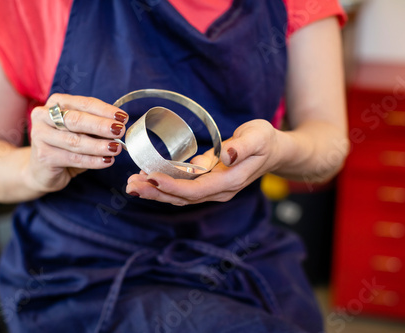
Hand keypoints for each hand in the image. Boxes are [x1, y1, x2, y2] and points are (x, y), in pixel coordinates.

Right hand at [26, 93, 128, 192]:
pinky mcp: (43, 156)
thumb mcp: (80, 131)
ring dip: (99, 145)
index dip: (105, 110)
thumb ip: (95, 126)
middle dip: (101, 126)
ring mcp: (40, 135)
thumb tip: (120, 126)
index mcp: (56, 103)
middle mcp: (44, 115)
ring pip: (75, 141)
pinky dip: (93, 160)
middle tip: (120, 131)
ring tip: (116, 148)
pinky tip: (107, 160)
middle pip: (77, 120)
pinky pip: (73, 158)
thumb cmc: (65, 145)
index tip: (123, 117)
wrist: (42, 170)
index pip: (84, 103)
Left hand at [125, 119, 281, 205]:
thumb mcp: (259, 136)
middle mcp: (219, 191)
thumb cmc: (265, 141)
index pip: (197, 189)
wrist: (274, 152)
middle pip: (183, 197)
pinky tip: (147, 180)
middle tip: (131, 185)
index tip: (152, 176)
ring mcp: (212, 190)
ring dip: (155, 192)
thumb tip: (228, 154)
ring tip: (132, 185)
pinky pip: (182, 190)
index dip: (173, 185)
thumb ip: (244, 146)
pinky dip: (163, 187)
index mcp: (230, 181)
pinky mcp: (207, 184)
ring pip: (180, 197)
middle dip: (156, 192)